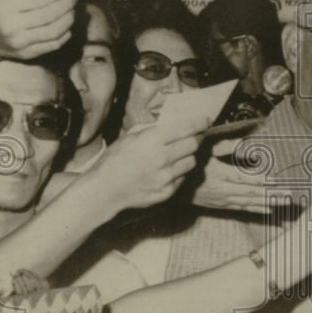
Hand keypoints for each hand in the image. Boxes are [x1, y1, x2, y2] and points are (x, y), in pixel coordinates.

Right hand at [0, 0, 76, 58]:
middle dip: (66, 3)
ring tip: (72, 8)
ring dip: (69, 18)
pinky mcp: (26, 55)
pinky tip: (67, 24)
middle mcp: (12, 26)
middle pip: (50, 14)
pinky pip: (53, 45)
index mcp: (4, 6)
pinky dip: (65, 34)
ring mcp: (20, 43)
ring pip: (54, 31)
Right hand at [86, 114, 211, 213]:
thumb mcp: (130, 136)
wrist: (104, 190)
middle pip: (194, 145)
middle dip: (196, 139)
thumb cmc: (115, 160)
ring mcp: (166, 176)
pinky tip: (167, 170)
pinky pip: (182, 178)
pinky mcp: (167, 191)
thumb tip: (172, 123)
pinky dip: (178, 172)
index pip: (188, 128)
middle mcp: (162, 157)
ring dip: (188, 156)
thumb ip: (153, 128)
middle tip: (195, 137)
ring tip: (178, 155)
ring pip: (191, 162)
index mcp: (153, 139)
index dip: (201, 123)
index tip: (206, 121)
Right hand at [191, 137, 296, 213]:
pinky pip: (241, 208)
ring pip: (248, 203)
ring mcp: (221, 200)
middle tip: (290, 196)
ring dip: (267, 203)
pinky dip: (256, 209)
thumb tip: (246, 144)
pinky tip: (269, 210)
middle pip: (251, 193)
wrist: (171, 184)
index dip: (260, 180)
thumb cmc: (191, 161)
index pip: (244, 178)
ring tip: (284, 203)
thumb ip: (226, 146)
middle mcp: (222, 190)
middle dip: (271, 194)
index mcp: (219, 174)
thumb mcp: (206, 148)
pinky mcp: (220, 205)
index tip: (276, 180)